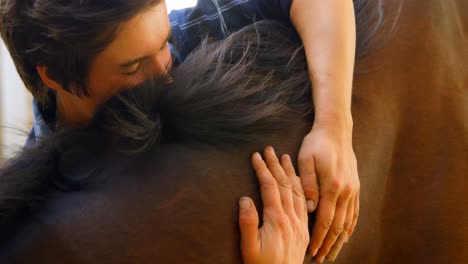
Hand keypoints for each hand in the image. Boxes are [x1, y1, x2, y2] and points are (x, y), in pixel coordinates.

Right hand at [239, 146, 308, 263]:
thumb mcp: (248, 247)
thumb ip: (247, 222)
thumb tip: (245, 199)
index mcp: (276, 219)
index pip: (270, 187)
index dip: (263, 169)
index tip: (256, 155)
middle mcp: (291, 218)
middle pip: (284, 184)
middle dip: (275, 164)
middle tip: (270, 148)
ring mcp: (300, 223)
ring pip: (296, 190)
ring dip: (290, 172)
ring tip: (285, 157)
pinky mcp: (304, 229)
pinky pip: (304, 202)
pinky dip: (301, 187)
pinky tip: (298, 180)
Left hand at [298, 123, 359, 262]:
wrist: (336, 129)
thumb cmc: (315, 143)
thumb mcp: (305, 160)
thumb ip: (307, 184)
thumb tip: (310, 208)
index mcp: (332, 186)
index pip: (325, 219)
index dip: (318, 238)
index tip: (311, 251)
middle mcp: (346, 191)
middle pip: (338, 225)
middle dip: (329, 244)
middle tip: (320, 259)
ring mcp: (353, 189)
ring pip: (348, 221)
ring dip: (340, 240)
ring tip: (332, 254)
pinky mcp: (356, 186)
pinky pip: (355, 212)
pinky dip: (351, 227)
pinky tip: (346, 236)